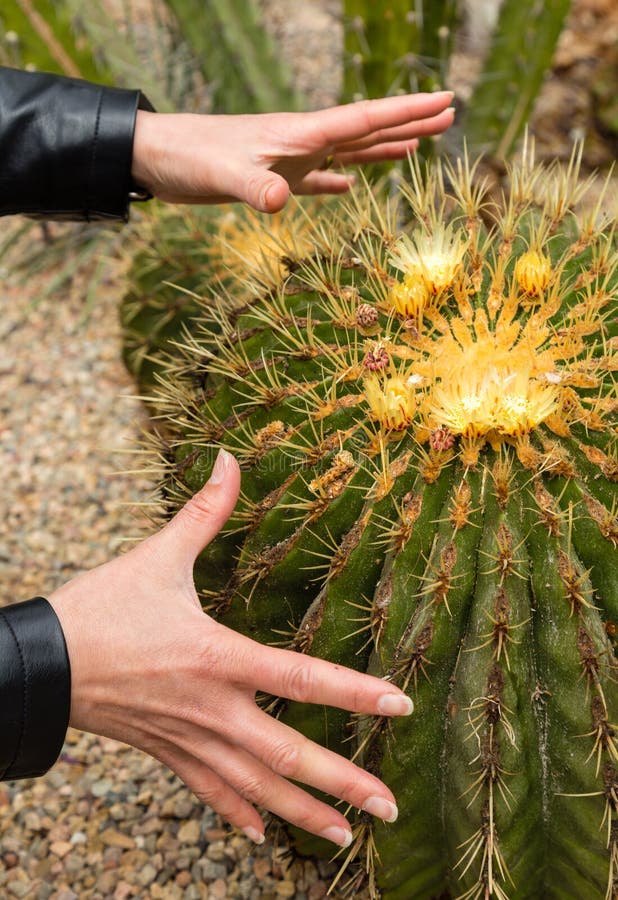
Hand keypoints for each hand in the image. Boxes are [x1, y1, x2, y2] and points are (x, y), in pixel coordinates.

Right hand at [48, 449, 412, 846]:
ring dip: (304, 813)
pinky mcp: (168, 752)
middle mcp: (213, 707)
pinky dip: (239, 814)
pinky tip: (263, 835)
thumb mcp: (157, 555)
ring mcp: (191, 738)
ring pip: (256, 788)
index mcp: (218, 656)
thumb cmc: (102, 608)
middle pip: (288, 754)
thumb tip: (229, 459)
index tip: (399, 706)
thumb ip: (204, 511)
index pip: (301, 677)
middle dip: (343, 783)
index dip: (355, 692)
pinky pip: (210, 792)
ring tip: (348, 837)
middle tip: (390, 808)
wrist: (43, 662)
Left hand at [131, 91, 453, 211]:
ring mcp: (287, 157)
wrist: (155, 156)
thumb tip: (283, 201)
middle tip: (449, 116)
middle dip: (409, 123)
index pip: (365, 118)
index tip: (446, 101)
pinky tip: (347, 187)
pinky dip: (336, 182)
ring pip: (347, 151)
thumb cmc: (188, 157)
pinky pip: (315, 178)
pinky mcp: (270, 177)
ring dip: (381, 148)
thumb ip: (253, 186)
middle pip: (367, 129)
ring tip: (415, 147)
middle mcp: (301, 140)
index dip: (408, 112)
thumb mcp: (222, 175)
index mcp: (300, 133)